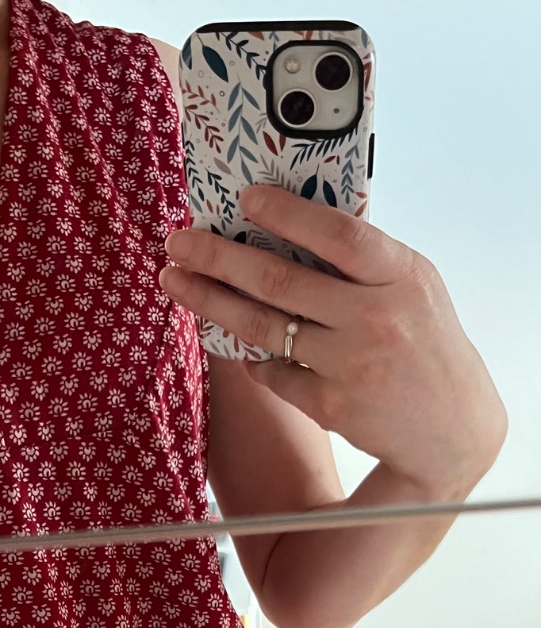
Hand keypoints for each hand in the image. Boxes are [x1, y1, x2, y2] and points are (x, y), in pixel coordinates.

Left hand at [160, 183, 506, 498]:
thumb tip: (290, 222)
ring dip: (210, 301)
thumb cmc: (425, 345)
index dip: (286, 214)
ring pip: (262, 326)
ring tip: (175, 281)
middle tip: (178, 242)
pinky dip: (250, 354)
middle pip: (280, 280)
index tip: (243, 199)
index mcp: (401, 276)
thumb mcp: (412, 288)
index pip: (337, 234)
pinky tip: (232, 337)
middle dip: (218, 258)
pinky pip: (272, 371)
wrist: (452, 428)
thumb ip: (363, 260)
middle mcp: (376, 318)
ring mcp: (351, 365)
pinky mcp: (330, 406)